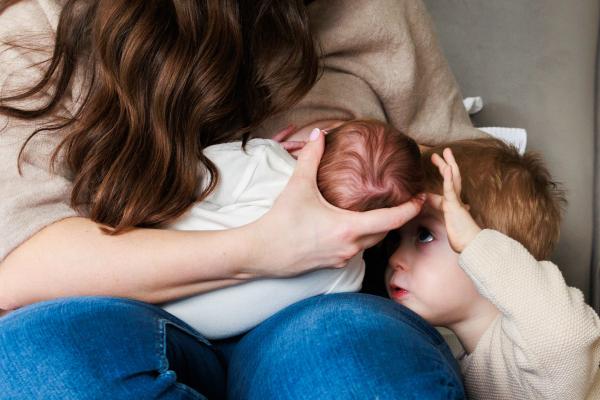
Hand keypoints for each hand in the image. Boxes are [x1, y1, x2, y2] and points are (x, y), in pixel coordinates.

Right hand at [250, 129, 425, 277]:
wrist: (260, 253)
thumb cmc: (280, 222)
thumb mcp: (298, 186)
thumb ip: (312, 157)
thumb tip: (321, 133)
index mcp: (349, 228)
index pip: (392, 220)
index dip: (411, 208)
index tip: (422, 197)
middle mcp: (350, 247)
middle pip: (384, 232)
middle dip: (396, 218)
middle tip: (405, 201)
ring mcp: (342, 259)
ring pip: (370, 243)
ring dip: (377, 228)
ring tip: (380, 211)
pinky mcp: (332, 265)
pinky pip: (355, 250)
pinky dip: (361, 237)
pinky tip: (352, 226)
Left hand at [428, 148, 481, 252]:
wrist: (471, 245)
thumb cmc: (463, 239)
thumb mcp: (453, 225)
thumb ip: (452, 217)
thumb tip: (459, 214)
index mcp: (456, 204)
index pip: (450, 186)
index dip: (446, 175)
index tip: (442, 166)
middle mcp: (458, 200)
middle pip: (452, 177)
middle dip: (446, 164)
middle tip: (442, 152)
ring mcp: (456, 202)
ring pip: (452, 178)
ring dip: (448, 164)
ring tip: (445, 152)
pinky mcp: (454, 206)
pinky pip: (450, 189)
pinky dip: (448, 178)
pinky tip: (447, 167)